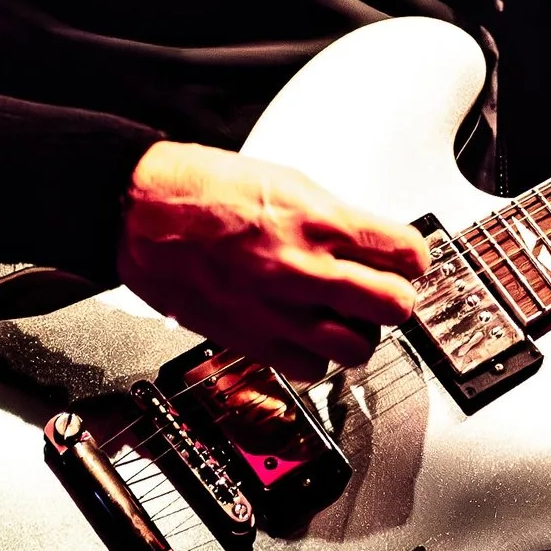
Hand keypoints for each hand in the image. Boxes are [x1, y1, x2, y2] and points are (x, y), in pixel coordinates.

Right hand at [119, 145, 427, 377]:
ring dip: (358, 333)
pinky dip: (315, 356)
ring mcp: (278, 311)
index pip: (408, 254)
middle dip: (396, 299)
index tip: (405, 260)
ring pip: (358, 349)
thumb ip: (336, 219)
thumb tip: (371, 243)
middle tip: (383, 291)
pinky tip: (305, 331)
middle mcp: (304, 270)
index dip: (411, 258)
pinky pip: (309, 369)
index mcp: (319, 222)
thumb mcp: (288, 182)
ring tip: (343, 315)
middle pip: (394, 308)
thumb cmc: (203, 190)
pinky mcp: (252, 340)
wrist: (139, 213)